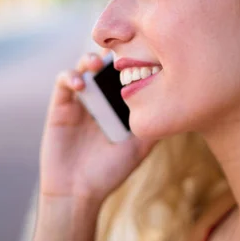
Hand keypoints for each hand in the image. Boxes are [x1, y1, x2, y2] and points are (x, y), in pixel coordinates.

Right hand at [39, 50, 156, 204]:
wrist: (78, 192)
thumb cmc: (109, 172)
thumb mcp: (139, 148)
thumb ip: (153, 127)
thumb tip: (178, 108)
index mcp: (119, 104)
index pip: (127, 73)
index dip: (134, 59)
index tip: (144, 53)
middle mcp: (101, 97)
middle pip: (107, 64)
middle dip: (112, 51)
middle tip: (120, 48)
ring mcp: (81, 99)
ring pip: (85, 66)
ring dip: (90, 58)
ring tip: (98, 63)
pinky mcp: (61, 105)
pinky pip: (64, 81)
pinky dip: (71, 76)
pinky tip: (81, 85)